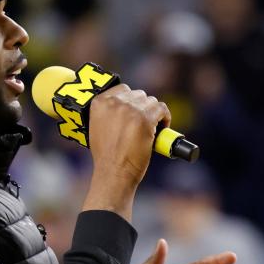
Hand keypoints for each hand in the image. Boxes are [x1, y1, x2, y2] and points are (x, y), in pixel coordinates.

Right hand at [82, 84, 170, 220]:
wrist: (113, 173)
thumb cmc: (107, 157)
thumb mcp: (98, 128)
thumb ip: (108, 113)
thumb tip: (127, 107)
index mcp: (99, 103)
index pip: (122, 89)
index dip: (132, 101)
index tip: (135, 112)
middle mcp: (114, 103)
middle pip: (138, 95)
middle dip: (143, 108)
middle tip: (144, 124)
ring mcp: (130, 110)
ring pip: (151, 101)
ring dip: (154, 114)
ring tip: (152, 129)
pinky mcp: (145, 119)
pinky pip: (161, 108)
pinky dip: (165, 117)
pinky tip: (162, 128)